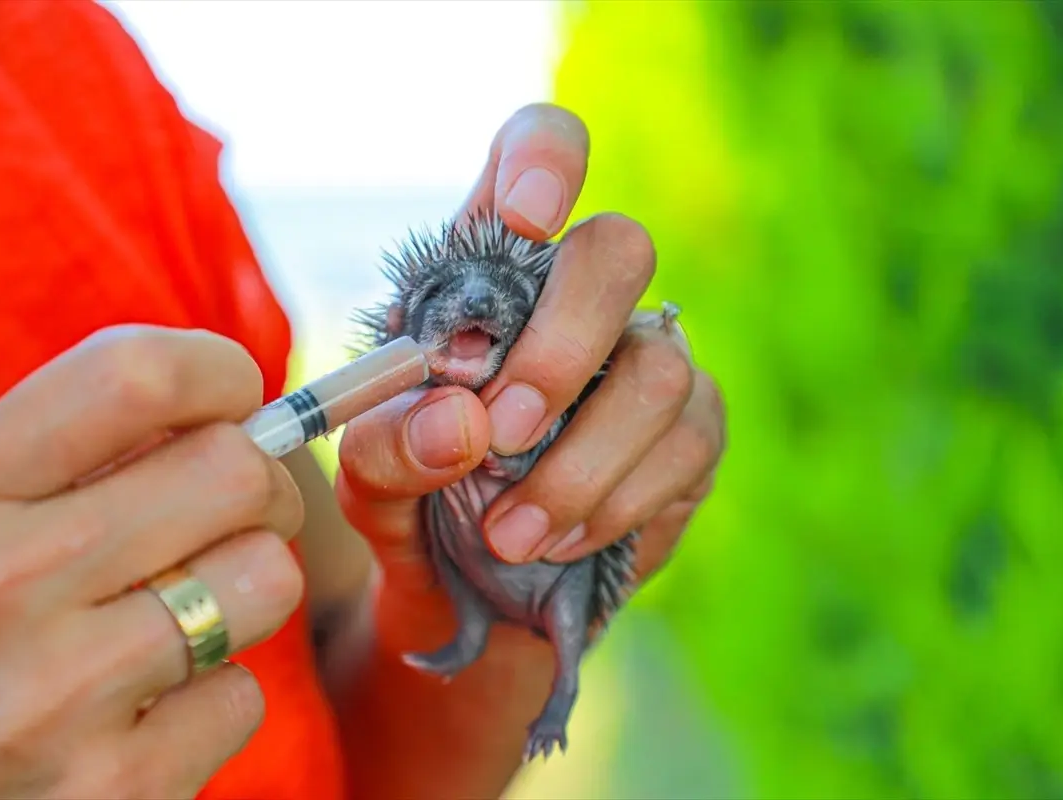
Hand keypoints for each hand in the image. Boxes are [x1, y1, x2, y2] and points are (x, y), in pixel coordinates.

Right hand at [0, 327, 305, 798]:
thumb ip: (45, 462)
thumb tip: (215, 410)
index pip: (133, 376)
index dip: (218, 372)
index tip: (234, 397)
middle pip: (234, 472)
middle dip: (259, 488)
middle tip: (233, 515)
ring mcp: (52, 698)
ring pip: (265, 579)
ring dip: (244, 594)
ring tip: (185, 613)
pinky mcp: (110, 789)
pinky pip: (241, 697)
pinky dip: (212, 700)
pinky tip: (148, 711)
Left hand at [334, 101, 725, 646]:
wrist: (465, 589)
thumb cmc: (415, 501)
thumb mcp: (369, 479)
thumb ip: (388, 447)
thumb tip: (461, 423)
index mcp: (495, 264)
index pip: (542, 149)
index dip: (545, 159)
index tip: (524, 219)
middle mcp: (585, 295)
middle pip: (621, 247)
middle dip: (561, 348)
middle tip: (502, 433)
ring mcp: (649, 359)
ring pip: (660, 368)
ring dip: (579, 465)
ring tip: (509, 536)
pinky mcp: (693, 433)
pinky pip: (686, 449)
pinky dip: (613, 506)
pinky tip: (557, 542)